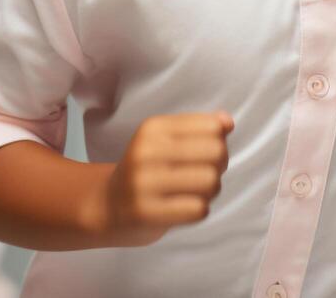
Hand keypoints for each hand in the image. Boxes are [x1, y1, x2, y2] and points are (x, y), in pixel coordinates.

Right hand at [98, 112, 232, 245]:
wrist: (108, 206)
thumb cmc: (147, 171)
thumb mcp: (165, 141)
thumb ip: (199, 128)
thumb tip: (227, 122)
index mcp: (152, 128)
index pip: (213, 127)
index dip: (220, 141)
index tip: (206, 153)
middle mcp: (146, 152)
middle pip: (216, 152)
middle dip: (220, 165)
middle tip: (205, 174)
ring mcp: (143, 183)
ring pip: (210, 181)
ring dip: (211, 190)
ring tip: (196, 192)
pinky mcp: (146, 213)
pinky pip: (198, 209)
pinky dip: (200, 210)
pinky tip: (186, 208)